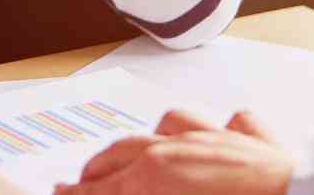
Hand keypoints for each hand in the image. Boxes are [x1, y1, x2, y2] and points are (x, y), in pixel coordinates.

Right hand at [53, 110, 293, 194]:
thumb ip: (135, 192)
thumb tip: (114, 190)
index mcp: (154, 177)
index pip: (102, 187)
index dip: (78, 191)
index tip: (60, 192)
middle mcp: (177, 150)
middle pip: (122, 154)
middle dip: (96, 170)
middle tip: (80, 182)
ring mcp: (214, 140)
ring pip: (165, 130)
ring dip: (145, 142)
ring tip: (132, 154)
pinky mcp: (252, 141)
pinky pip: (226, 124)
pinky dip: (213, 131)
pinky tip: (211, 135)